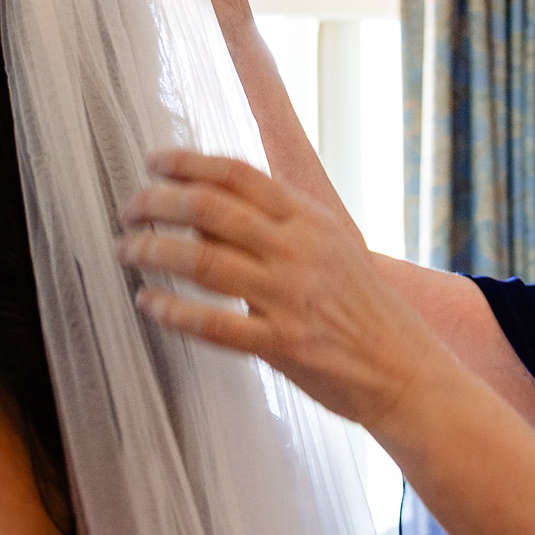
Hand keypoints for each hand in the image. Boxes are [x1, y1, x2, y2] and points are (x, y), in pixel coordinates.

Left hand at [116, 149, 452, 431]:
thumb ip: (282, 227)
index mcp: (311, 220)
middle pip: (208, 208)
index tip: (153, 163)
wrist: (408, 372)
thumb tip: (214, 208)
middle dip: (155, 202)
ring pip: (201, 259)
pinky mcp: (281, 344)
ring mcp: (289, 297)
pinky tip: (148, 303)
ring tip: (127, 251)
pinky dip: (171, 310)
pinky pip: (211, 322)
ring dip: (152, 251)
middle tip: (127, 209)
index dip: (187, 162)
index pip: (237, 173)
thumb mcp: (334, 249)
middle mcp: (298, 250)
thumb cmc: (366, 312)